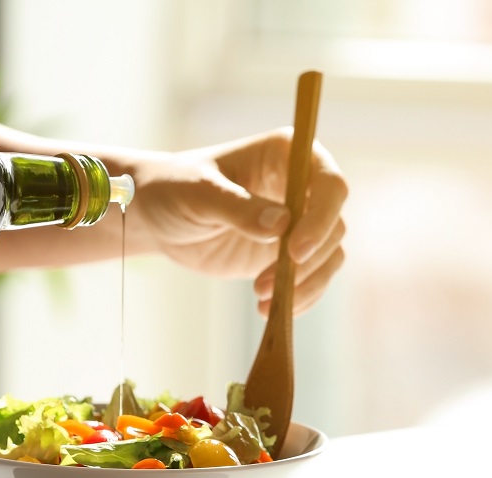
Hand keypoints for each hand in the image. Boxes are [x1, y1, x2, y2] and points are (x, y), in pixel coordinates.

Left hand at [131, 128, 347, 316]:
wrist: (158, 216)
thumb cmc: (174, 189)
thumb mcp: (199, 194)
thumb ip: (238, 208)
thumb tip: (282, 226)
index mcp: (286, 155)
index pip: (329, 184)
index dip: (321, 218)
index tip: (295, 252)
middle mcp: (302, 186)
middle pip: (334, 225)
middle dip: (306, 261)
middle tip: (262, 285)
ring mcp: (298, 221)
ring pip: (329, 255)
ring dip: (304, 284)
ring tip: (262, 299)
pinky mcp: (288, 253)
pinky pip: (312, 277)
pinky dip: (299, 297)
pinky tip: (269, 309)